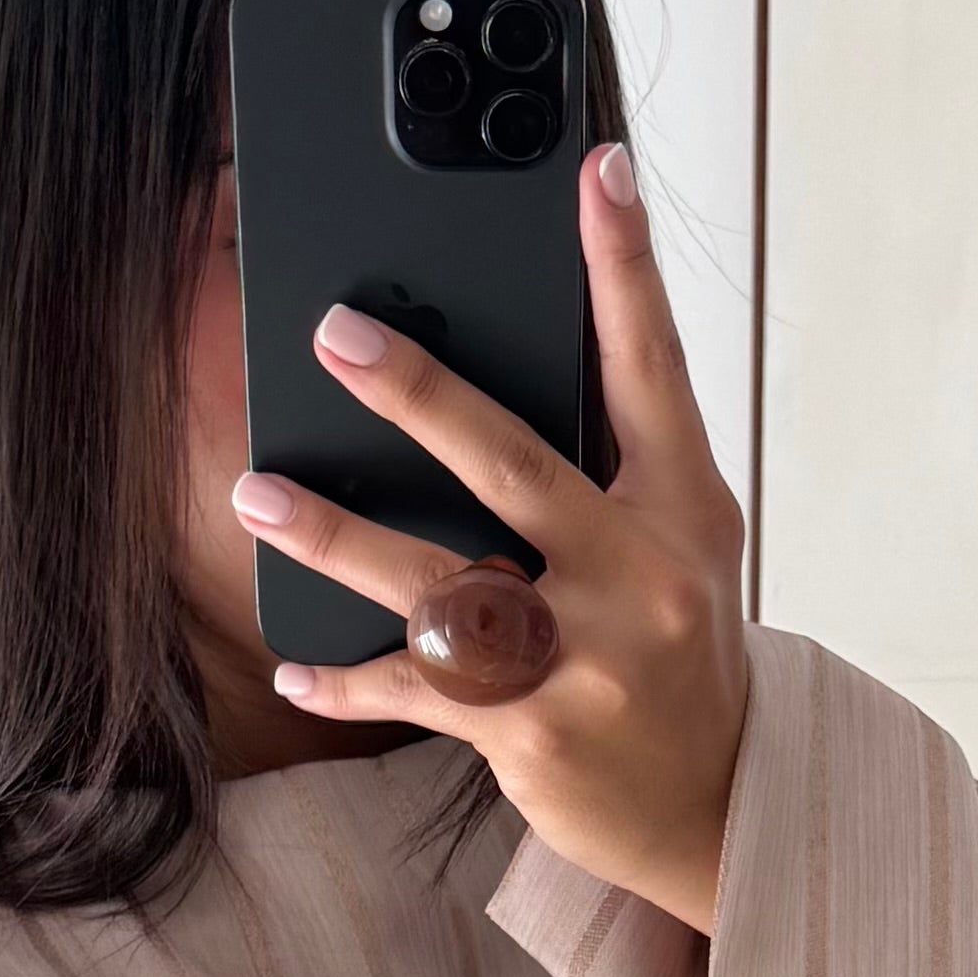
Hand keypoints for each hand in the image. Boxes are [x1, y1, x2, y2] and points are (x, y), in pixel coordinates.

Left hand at [227, 143, 752, 931]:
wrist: (719, 807)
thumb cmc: (680, 653)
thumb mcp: (680, 547)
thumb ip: (612, 466)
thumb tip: (501, 369)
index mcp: (680, 509)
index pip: (653, 366)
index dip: (623, 266)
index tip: (597, 169)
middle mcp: (641, 577)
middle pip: (516, 466)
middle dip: (421, 396)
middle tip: (337, 336)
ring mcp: (587, 661)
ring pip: (440, 585)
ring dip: (338, 540)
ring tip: (258, 494)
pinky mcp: (535, 733)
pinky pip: (419, 692)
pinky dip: (349, 679)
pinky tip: (296, 668)